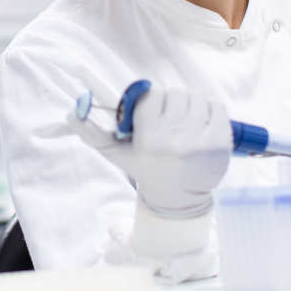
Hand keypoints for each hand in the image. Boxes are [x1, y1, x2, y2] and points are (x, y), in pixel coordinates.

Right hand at [70, 88, 231, 218]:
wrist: (178, 197)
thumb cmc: (145, 168)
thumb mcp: (116, 153)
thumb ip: (91, 132)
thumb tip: (70, 112)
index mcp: (150, 141)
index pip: (151, 95)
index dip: (151, 101)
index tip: (151, 113)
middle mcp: (175, 141)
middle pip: (174, 93)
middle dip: (170, 102)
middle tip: (169, 119)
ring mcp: (200, 141)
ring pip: (195, 97)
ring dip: (190, 104)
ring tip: (184, 122)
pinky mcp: (220, 142)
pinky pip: (217, 106)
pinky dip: (209, 109)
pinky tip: (201, 124)